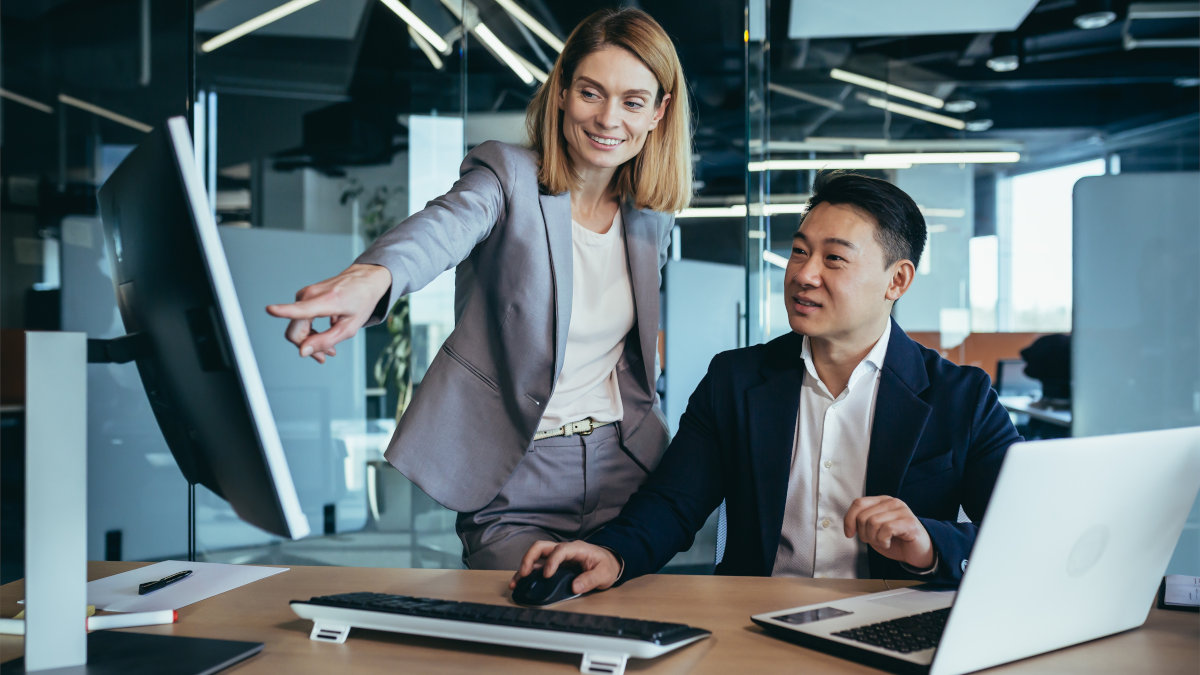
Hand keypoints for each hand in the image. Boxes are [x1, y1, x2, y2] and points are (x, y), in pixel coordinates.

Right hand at [265, 264, 391, 362]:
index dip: (283, 311)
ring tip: (329, 349)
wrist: (364, 280)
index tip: (270, 309)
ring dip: (310, 340)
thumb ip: (326, 340)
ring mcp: (305, 294)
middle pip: (296, 330)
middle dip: (307, 346)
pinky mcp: (303, 296)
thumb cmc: (361, 301)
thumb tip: (302, 352)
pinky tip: (325, 335)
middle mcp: (311, 294)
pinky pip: (300, 319)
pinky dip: (311, 331)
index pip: (301, 309)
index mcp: (327, 301)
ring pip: (297, 327)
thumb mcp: (350, 327)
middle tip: (324, 357)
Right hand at [509, 541, 621, 595]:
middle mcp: (564, 549)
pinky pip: (537, 565)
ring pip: (536, 555)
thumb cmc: (606, 565)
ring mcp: (557, 556)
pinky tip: (520, 582)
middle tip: (524, 573)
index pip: (560, 550)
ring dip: (524, 566)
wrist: (609, 562)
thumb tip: (575, 586)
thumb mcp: (604, 574)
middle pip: (541, 546)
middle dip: (529, 558)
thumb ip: (591, 579)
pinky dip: (528, 573)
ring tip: (516, 582)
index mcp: (577, 548)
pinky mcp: (554, 565)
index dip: (552, 561)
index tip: (547, 575)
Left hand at [844, 495, 934, 569]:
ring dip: (874, 538)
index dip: (849, 519)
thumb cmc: (897, 541)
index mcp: (882, 501)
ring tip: (883, 542)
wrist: (919, 552)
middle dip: (863, 534)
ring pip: (873, 522)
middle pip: (863, 516)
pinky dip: (883, 541)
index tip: (849, 534)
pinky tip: (889, 543)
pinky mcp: (909, 522)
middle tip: (874, 540)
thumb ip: (863, 522)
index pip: (858, 503)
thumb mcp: (874, 530)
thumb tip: (849, 523)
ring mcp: (902, 511)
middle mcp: (892, 502)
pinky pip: (886, 529)